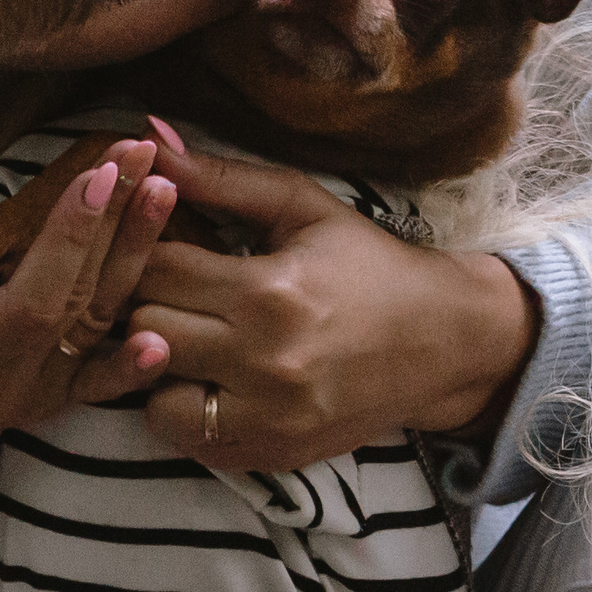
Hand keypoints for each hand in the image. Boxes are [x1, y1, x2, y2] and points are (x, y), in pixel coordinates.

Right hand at [0, 141, 178, 480]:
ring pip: (95, 328)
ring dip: (134, 260)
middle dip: (116, 222)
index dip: (71, 238)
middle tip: (145, 151)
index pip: (33, 299)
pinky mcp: (38, 402)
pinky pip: (93, 382)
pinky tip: (162, 339)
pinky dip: (129, 362)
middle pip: (78, 302)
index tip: (101, 171)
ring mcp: (28, 399)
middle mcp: (6, 387)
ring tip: (167, 191)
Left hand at [131, 131, 536, 473]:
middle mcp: (264, 362)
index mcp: (270, 291)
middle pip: (147, 330)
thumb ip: (220, 177)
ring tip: (188, 336)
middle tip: (173, 288)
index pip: (156, 269)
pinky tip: (211, 378)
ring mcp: (268, 419)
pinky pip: (187, 441)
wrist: (444, 340)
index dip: (147, 250)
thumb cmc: (368, 262)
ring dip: (158, 366)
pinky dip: (186, 410)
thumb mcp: (302, 207)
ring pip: (153, 396)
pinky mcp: (272, 456)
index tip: (163, 244)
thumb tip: (148, 136)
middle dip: (150, 303)